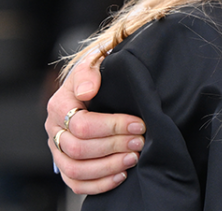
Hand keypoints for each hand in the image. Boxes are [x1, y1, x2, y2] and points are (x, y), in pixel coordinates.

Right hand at [45, 52, 145, 194]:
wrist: (96, 84)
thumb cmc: (98, 74)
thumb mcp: (94, 63)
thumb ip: (89, 73)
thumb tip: (86, 91)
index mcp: (59, 105)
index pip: (82, 124)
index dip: (112, 127)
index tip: (139, 123)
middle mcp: (54, 130)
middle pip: (79, 149)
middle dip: (114, 147)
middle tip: (140, 141)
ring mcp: (59, 150)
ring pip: (76, 170)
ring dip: (109, 167)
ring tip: (134, 158)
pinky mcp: (67, 165)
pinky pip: (76, 184)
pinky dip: (99, 184)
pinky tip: (122, 175)